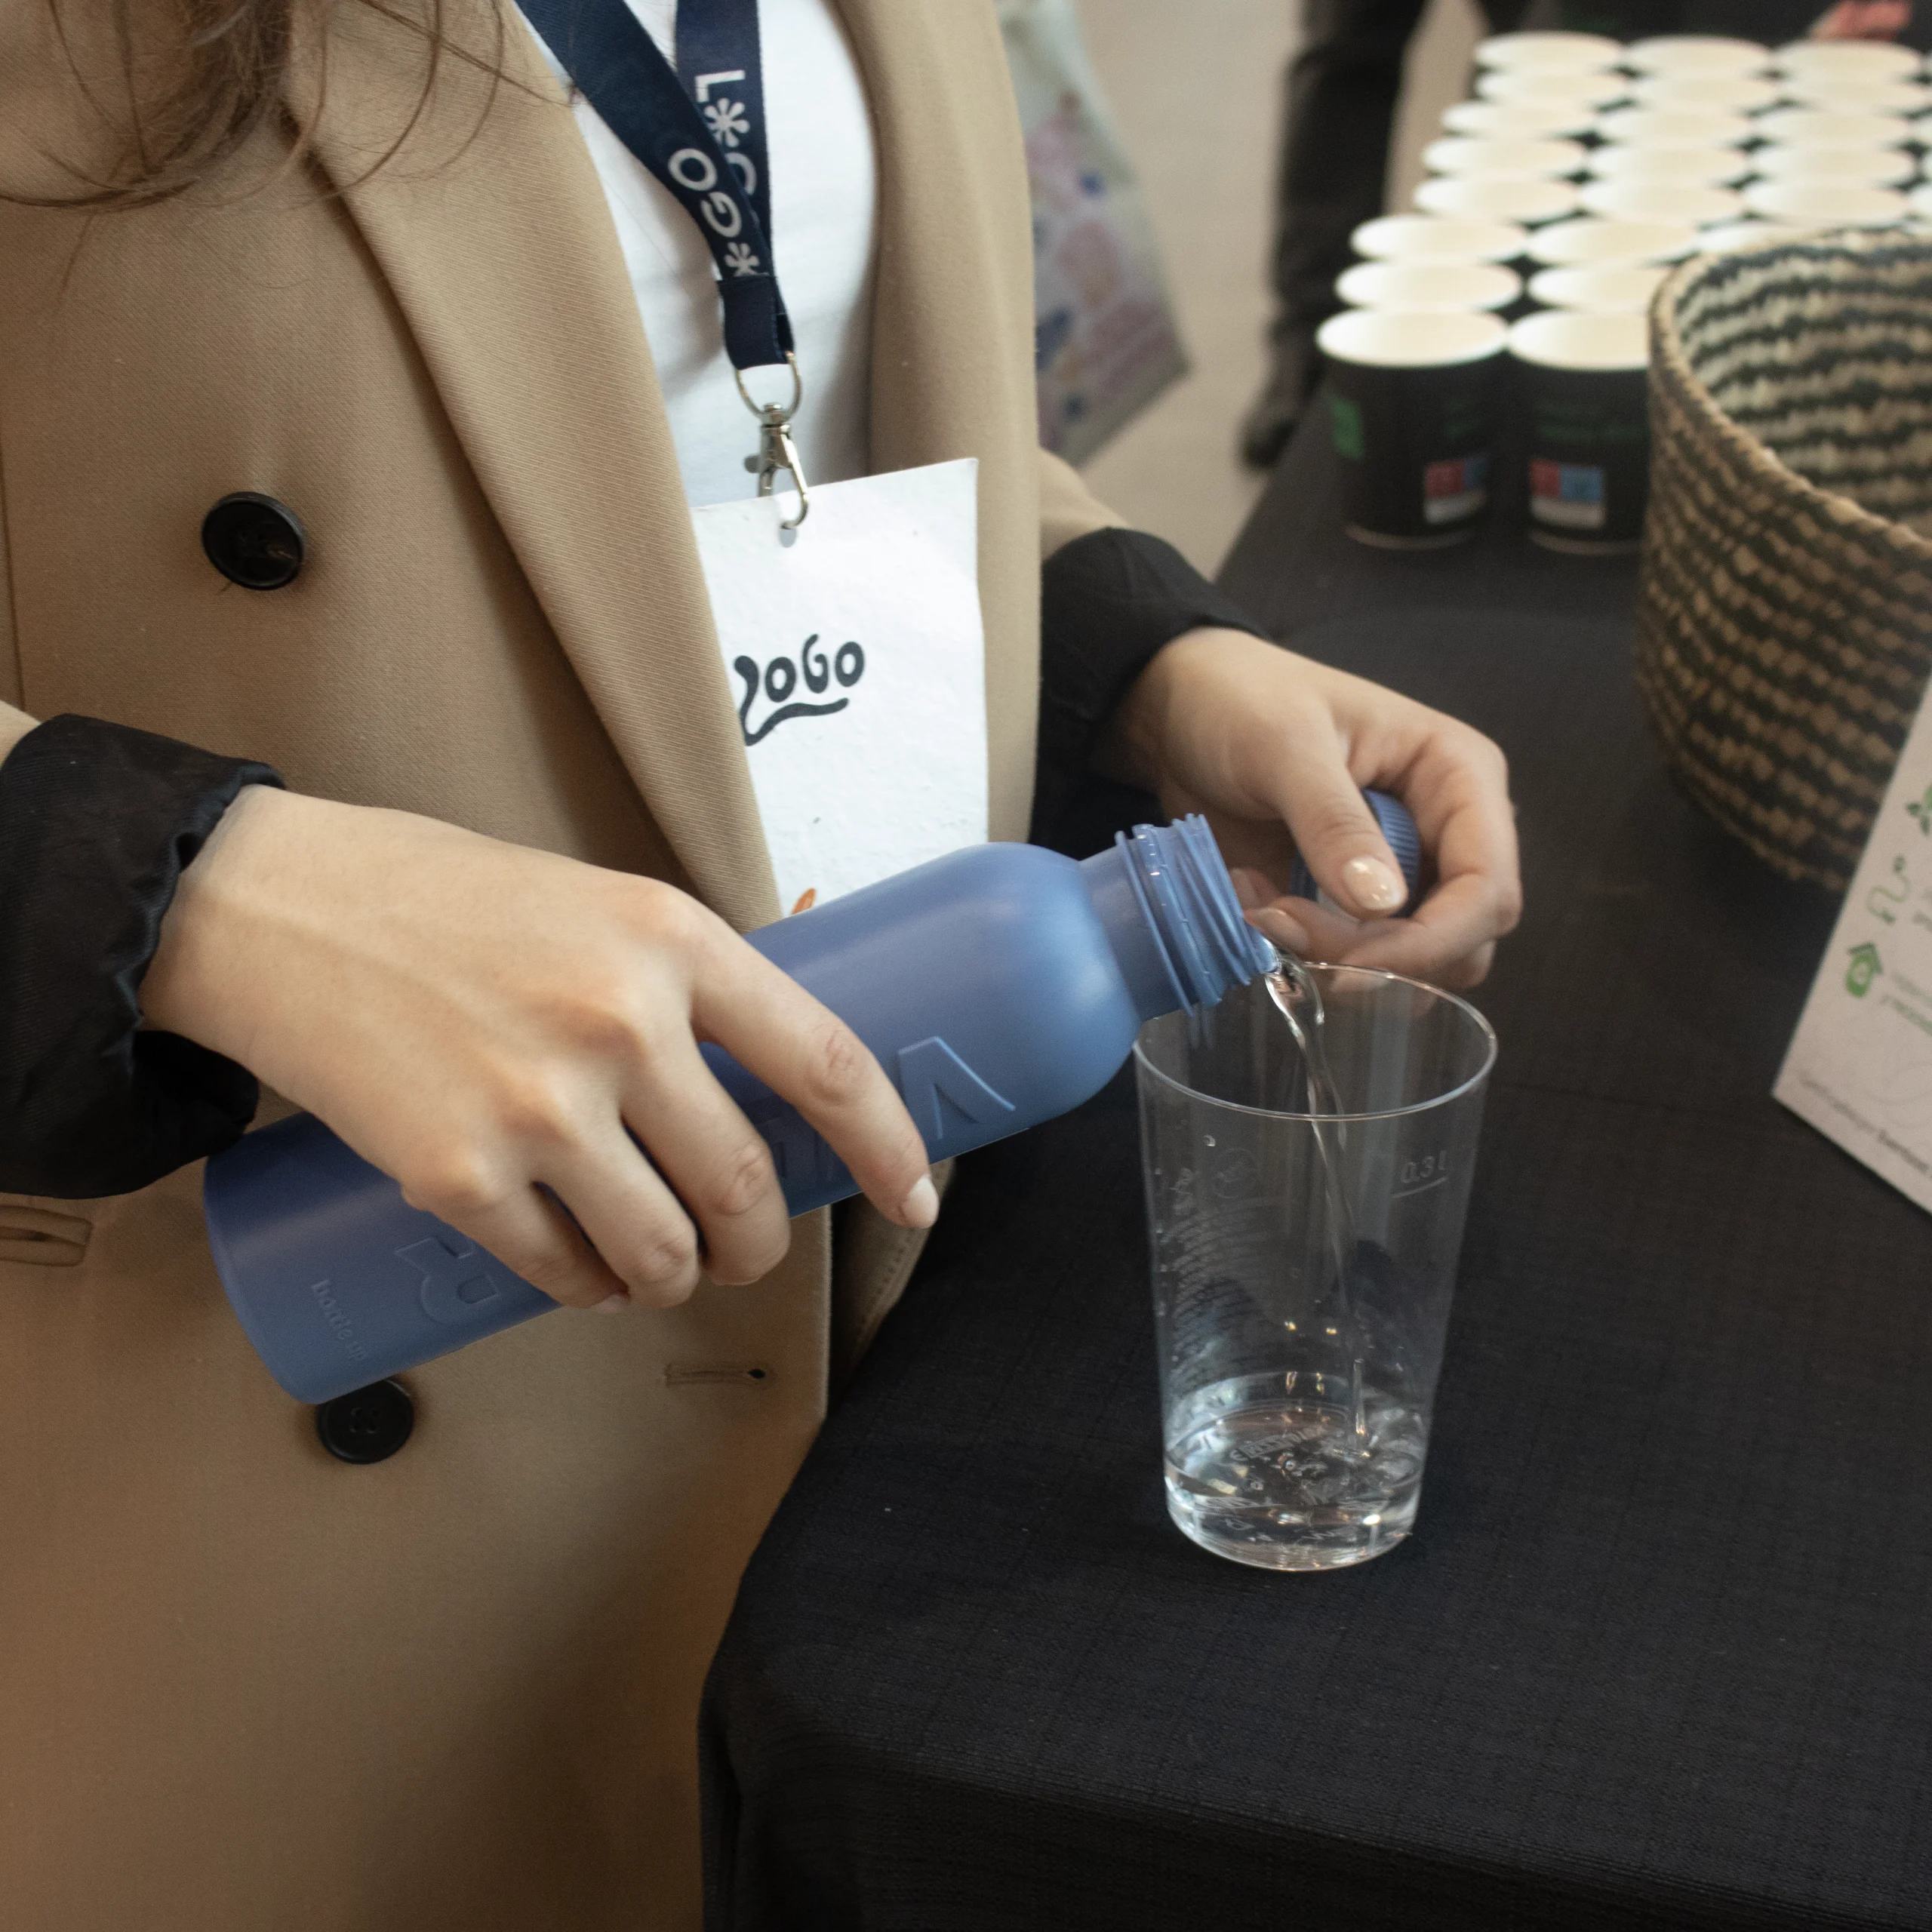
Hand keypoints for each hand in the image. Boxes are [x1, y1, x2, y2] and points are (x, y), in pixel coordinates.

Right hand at [142, 788, 937, 1310]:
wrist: (281, 909)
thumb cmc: (450, 900)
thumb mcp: (599, 901)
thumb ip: (686, 976)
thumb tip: (780, 1064)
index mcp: (673, 937)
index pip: (825, 1059)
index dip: (887, 1143)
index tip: (915, 1199)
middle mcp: (619, 1022)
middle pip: (744, 1186)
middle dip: (760, 1244)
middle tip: (744, 1248)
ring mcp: (536, 1105)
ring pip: (662, 1252)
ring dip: (679, 1280)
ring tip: (665, 1266)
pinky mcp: (454, 1174)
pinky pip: (560, 1273)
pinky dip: (586, 1290)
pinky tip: (583, 1272)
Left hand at [1098, 627, 1520, 988]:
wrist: (1185, 709)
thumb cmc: (1244, 700)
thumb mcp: (1285, 747)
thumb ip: (1334, 822)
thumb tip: (1384, 905)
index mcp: (1459, 777)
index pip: (1487, 889)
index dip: (1433, 942)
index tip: (1348, 960)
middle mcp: (1446, 834)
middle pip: (1458, 941)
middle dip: (1377, 958)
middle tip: (1283, 927)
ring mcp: (1402, 874)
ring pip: (1410, 965)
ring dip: (1335, 962)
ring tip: (1262, 910)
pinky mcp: (1350, 905)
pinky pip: (1353, 962)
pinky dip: (1305, 955)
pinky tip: (1253, 906)